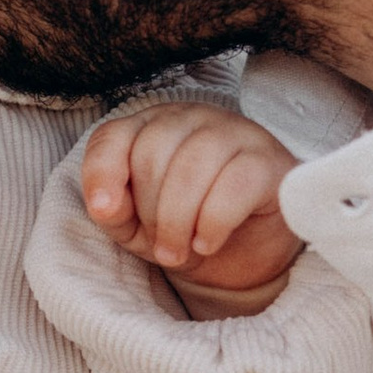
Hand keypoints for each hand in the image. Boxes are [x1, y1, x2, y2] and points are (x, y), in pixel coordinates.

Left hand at [78, 104, 302, 314]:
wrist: (248, 253)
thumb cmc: (187, 227)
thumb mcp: (137, 227)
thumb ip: (113, 212)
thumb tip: (105, 205)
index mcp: (152, 126)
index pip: (114, 136)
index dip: (102, 173)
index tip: (106, 212)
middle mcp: (193, 118)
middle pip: (152, 152)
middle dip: (149, 211)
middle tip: (162, 246)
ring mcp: (236, 132)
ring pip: (192, 165)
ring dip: (177, 221)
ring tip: (180, 252)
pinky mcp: (270, 161)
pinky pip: (234, 185)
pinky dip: (213, 222)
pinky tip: (207, 243)